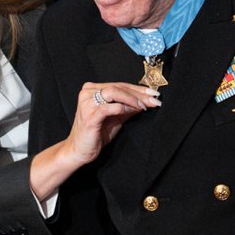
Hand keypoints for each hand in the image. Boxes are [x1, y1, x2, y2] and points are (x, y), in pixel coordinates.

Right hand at [28, 81, 157, 200]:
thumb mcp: (115, 118)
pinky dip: (123, 107)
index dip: (137, 88)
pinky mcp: (90, 116)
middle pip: (117, 87)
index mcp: (92, 90)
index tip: (153, 93)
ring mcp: (87, 103)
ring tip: (145, 106)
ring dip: (132, 99)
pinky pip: (110, 107)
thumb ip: (127, 108)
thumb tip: (146, 101)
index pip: (118, 85)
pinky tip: (133, 110)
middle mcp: (87, 93)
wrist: (79, 150)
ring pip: (114, 92)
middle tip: (155, 99)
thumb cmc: (96, 133)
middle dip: (139, 93)